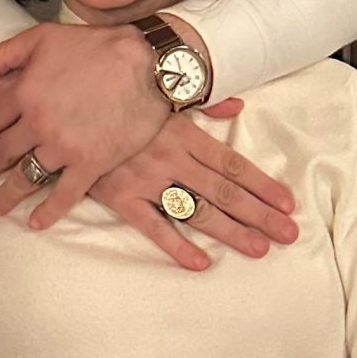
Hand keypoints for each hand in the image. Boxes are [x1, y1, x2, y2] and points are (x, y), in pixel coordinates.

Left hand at [0, 23, 168, 228]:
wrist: (144, 64)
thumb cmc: (94, 46)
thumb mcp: (43, 37)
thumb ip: (6, 52)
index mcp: (24, 92)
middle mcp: (38, 124)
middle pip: (3, 152)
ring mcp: (63, 147)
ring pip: (27, 177)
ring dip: (7, 195)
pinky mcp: (90, 164)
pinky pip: (64, 195)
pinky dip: (48, 211)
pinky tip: (35, 221)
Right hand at [88, 108, 297, 268]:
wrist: (69, 106)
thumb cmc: (119, 98)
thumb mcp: (162, 95)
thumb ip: (203, 102)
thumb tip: (239, 105)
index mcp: (183, 132)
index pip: (231, 163)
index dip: (261, 184)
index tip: (287, 203)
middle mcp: (171, 157)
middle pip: (223, 191)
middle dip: (258, 214)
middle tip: (288, 235)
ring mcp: (146, 178)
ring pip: (196, 210)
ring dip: (230, 231)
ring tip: (258, 249)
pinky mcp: (121, 195)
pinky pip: (152, 224)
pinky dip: (175, 245)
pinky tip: (200, 262)